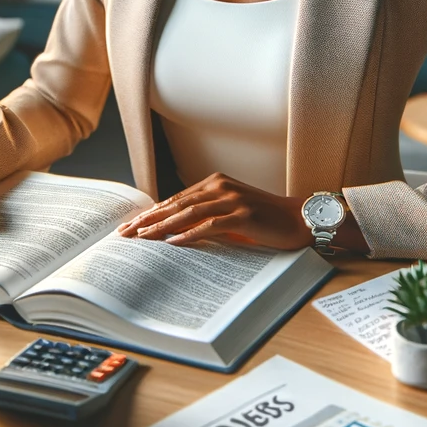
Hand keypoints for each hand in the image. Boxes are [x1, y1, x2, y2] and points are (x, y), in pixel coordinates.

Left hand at [117, 173, 311, 249]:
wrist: (299, 220)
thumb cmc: (265, 220)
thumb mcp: (231, 213)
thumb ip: (207, 216)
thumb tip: (174, 232)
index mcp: (215, 183)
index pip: (176, 199)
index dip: (152, 212)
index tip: (131, 225)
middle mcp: (220, 186)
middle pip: (177, 204)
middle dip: (149, 219)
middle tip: (126, 233)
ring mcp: (232, 199)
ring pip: (189, 212)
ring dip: (163, 226)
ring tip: (143, 238)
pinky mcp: (244, 214)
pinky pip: (211, 224)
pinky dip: (190, 233)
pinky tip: (174, 242)